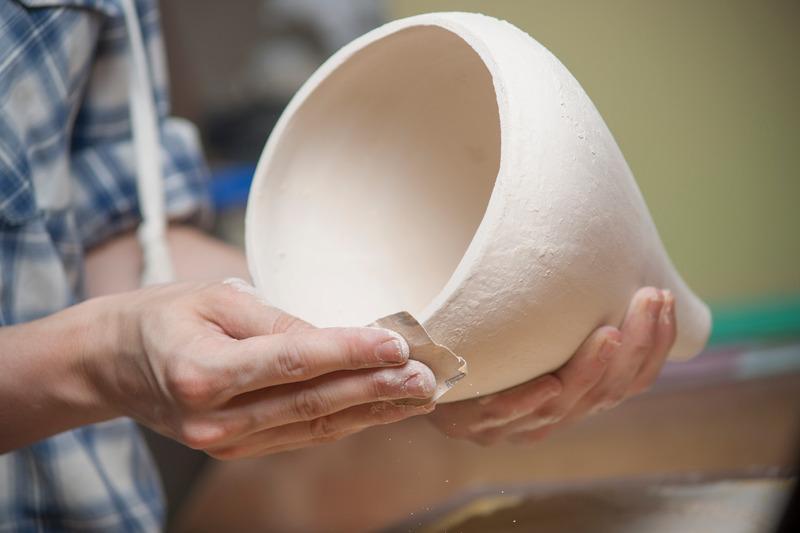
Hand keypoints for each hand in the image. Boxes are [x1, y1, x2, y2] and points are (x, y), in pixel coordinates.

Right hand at [91, 279, 436, 458]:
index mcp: (202, 372)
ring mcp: (224, 442)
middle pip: (312, 403)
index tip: (397, 343)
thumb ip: (274, 320)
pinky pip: (300, 434)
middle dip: (376, 390)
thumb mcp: (213, 297)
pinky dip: (345, 421)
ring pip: (314, 427)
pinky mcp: (236, 449)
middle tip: (426, 378)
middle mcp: (214, 418)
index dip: (349, 352)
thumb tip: (337, 337)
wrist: (112, 363)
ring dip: (372, 412)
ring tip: (419, 396)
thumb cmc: (162, 317)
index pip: (292, 361)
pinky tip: (380, 409)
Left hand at [428, 287, 675, 445]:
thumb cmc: (488, 334)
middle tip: (647, 300)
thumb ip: (572, 308)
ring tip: (608, 333)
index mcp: (575, 395)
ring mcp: (511, 424)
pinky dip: (527, 401)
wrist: (423, 364)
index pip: (629, 379)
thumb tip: (616, 257)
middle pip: (606, 393)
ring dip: (589, 372)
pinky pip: (501, 414)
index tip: (663, 299)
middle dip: (633, 349)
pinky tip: (550, 384)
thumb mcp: (537, 319)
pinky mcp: (469, 422)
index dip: (653, 345)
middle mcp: (550, 414)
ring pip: (562, 407)